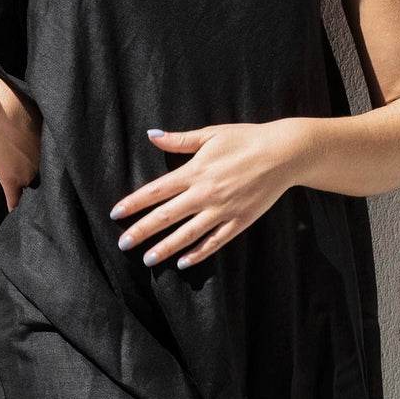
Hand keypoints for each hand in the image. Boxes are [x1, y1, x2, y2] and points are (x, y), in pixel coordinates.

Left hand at [109, 120, 307, 268]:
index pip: (155, 191)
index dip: (133, 203)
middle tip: (123, 244)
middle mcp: (204, 194)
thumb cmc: (246, 139)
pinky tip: (184, 263)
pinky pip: (215, 242)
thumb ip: (179, 140)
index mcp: (194, 172)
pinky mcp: (239, 221)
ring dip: (166, 248)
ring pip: (187, 234)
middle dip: (142, 231)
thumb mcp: (210, 135)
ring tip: (148, 260)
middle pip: (165, 216)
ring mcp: (222, 210)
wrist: (284, 153)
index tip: (115, 214)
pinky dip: (199, 253)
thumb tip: (151, 135)